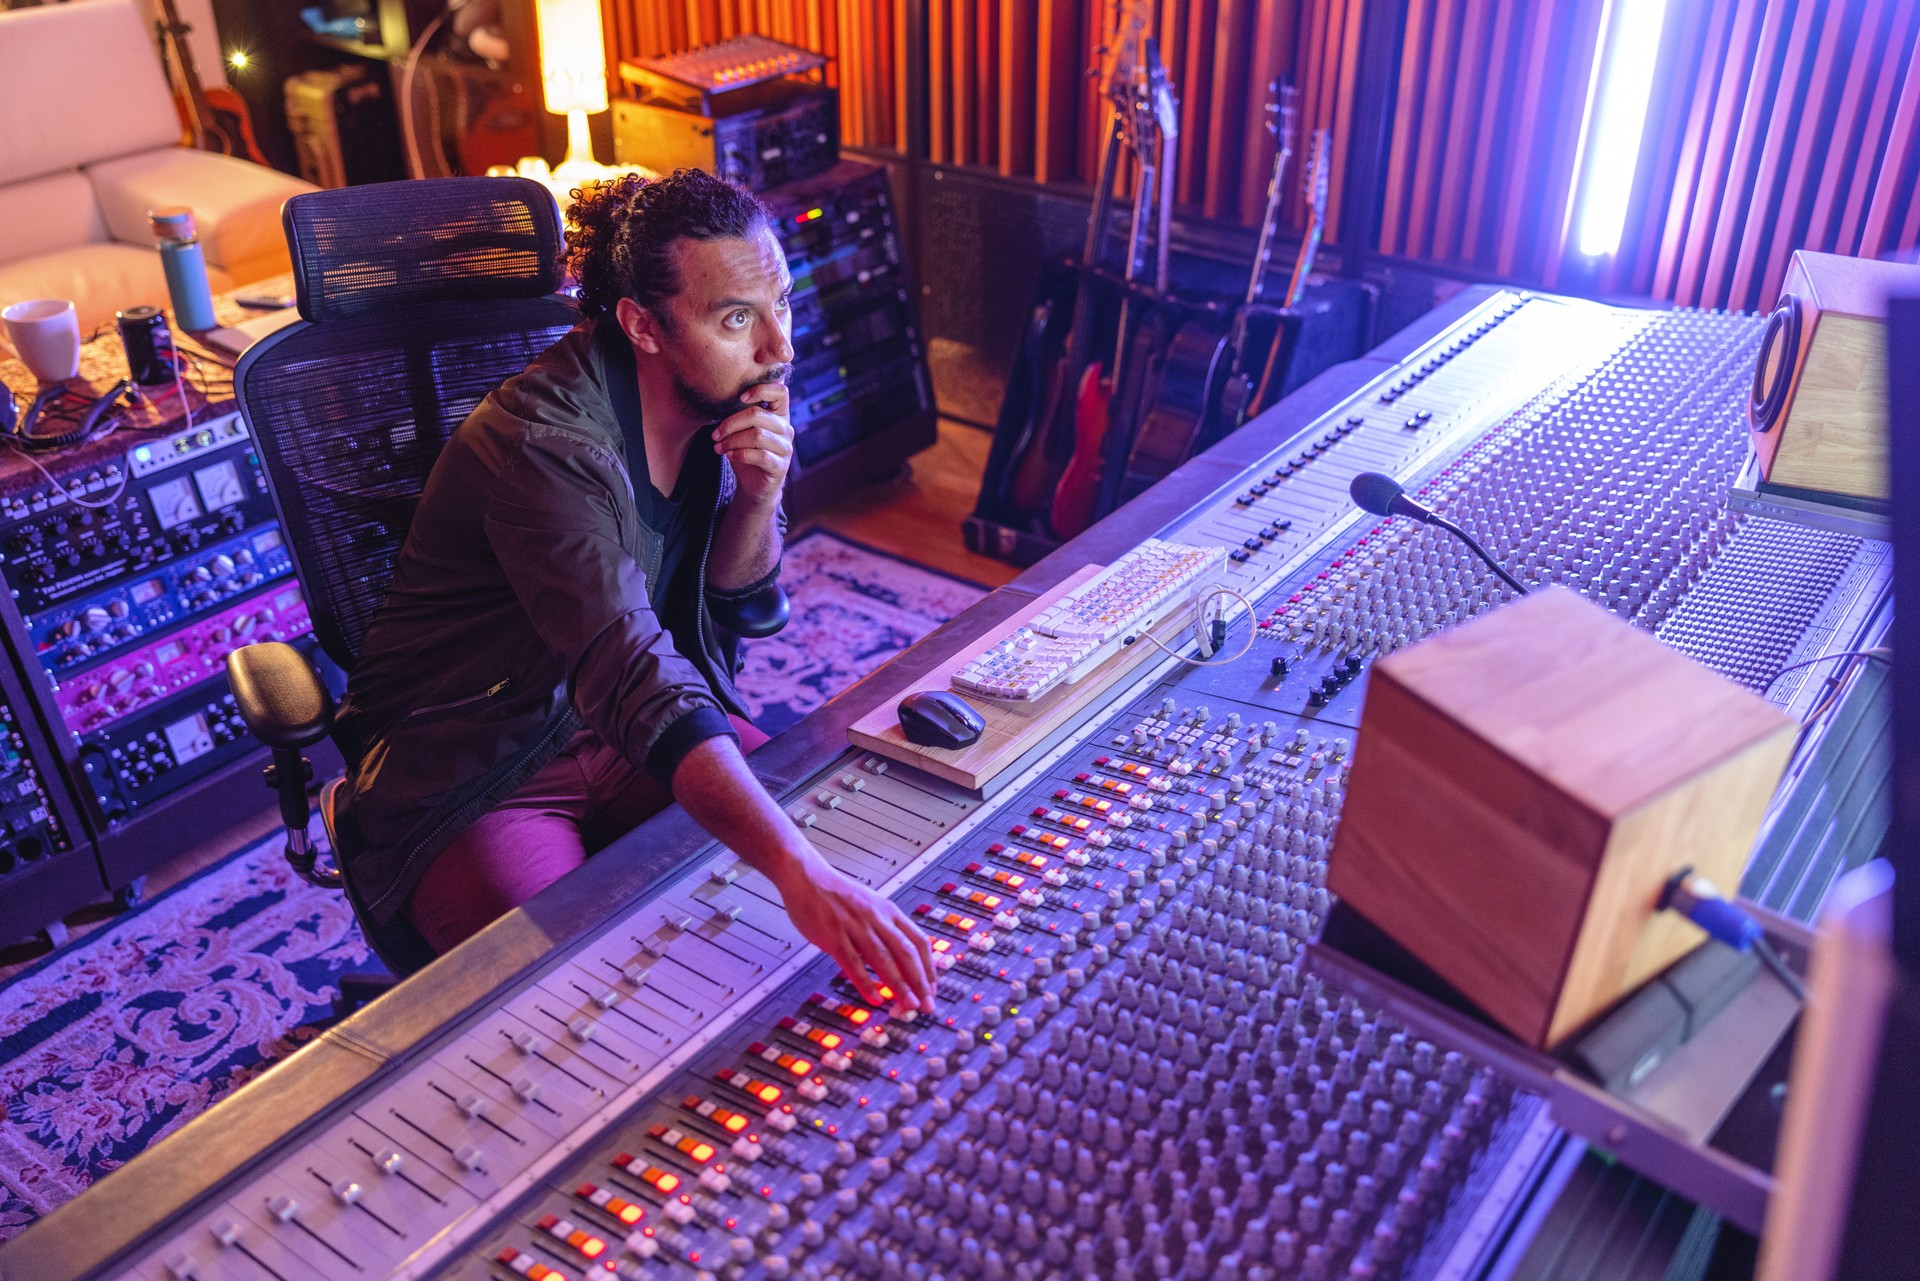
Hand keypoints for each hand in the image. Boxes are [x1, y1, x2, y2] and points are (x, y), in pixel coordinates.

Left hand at [714, 380, 792, 506]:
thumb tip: (721, 401)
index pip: (780, 392)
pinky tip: (729, 456)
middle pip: (758, 414)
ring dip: (732, 440)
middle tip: (715, 435)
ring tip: (719, 447)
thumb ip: (740, 416)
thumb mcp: (743, 431)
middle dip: (731, 424)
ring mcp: (785, 448)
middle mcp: (786, 429)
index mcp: (779, 416)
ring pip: (757, 435)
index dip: (761, 389)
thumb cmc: (747, 453)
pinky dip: (740, 454)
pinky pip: (760, 455)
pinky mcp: (780, 466)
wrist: (754, 485)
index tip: (740, 398)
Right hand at [775, 856, 936, 1013]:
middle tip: (926, 1004)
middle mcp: (876, 918)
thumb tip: (902, 960)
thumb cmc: (838, 895)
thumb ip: (886, 931)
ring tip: (908, 1005)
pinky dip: (865, 982)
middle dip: (920, 981)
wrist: (808, 877)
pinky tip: (874, 998)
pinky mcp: (833, 935)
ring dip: (899, 985)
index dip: (929, 967)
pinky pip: (852, 962)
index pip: (919, 941)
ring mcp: (855, 926)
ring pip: (883, 959)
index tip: (932, 988)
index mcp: (889, 912)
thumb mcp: (871, 907)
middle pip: (906, 952)